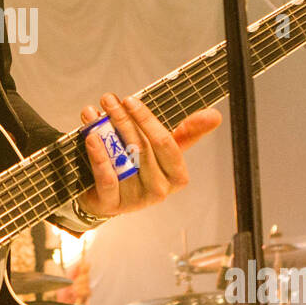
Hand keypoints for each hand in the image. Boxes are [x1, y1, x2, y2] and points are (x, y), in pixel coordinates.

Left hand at [75, 92, 221, 219]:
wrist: (107, 197)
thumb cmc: (139, 168)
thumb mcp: (163, 151)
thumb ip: (187, 133)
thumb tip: (215, 115)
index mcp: (176, 176)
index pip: (166, 143)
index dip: (147, 120)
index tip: (131, 100)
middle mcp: (159, 190)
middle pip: (141, 148)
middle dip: (123, 119)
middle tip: (108, 99)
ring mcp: (135, 200)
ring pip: (123, 160)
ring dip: (106, 131)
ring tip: (94, 112)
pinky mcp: (112, 205)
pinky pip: (107, 179)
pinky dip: (98, 156)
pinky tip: (90, 138)